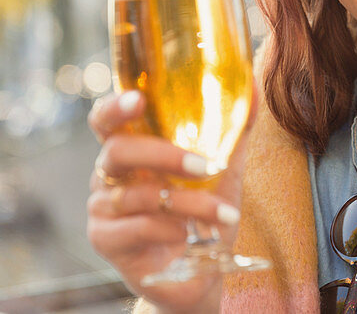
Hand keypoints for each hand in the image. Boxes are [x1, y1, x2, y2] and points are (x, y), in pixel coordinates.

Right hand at [86, 90, 253, 312]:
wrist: (201, 270)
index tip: (138, 99)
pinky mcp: (106, 240)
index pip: (106, 119)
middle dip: (164, 155)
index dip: (114, 106)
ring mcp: (102, 207)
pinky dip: (170, 229)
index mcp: (132, 149)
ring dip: (188, 203)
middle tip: (205, 166)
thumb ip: (235, 127)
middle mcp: (108, 174)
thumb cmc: (205, 211)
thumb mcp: (225, 167)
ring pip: (138, 195)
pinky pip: (136, 227)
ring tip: (223, 214)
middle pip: (117, 151)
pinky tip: (191, 235)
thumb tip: (253, 85)